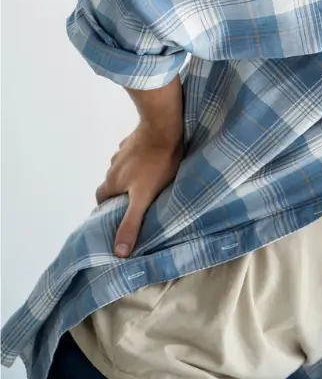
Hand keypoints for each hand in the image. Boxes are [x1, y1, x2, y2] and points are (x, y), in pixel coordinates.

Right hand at [96, 124, 183, 257]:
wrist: (163, 127)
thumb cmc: (156, 164)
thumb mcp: (144, 198)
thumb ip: (131, 223)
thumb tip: (119, 252)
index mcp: (112, 181)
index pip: (102, 199)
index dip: (108, 208)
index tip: (118, 214)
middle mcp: (113, 166)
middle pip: (112, 183)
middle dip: (121, 192)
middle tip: (137, 199)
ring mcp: (124, 150)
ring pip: (124, 167)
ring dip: (132, 175)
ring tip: (149, 181)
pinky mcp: (136, 139)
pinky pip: (135, 152)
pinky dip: (140, 159)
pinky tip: (154, 161)